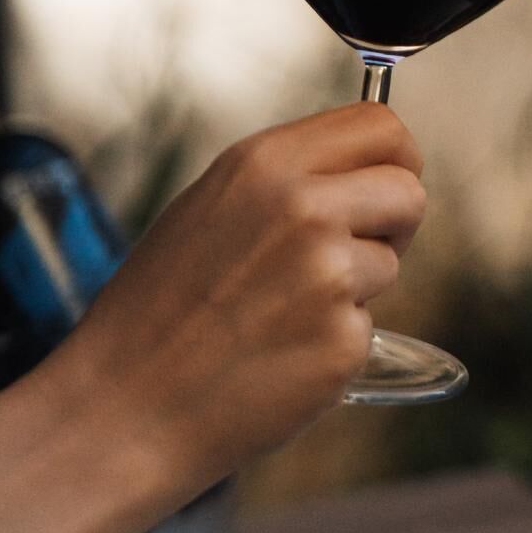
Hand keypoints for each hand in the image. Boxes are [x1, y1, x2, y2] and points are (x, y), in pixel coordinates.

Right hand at [46, 101, 425, 508]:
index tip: (386, 184)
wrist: (122, 406)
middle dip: (394, 222)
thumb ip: (287, 179)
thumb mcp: (211, 206)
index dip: (396, 157)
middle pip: (409, 191)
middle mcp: (303, 208)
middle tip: (352, 252)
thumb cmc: (159, 308)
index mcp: (265, 164)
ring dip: (356, 288)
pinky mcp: (342, 342)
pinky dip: (335, 345)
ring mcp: (327, 276)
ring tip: (283, 313)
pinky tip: (279, 356)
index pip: (380, 125)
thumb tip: (365, 168)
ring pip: (391, 263)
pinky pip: (366, 329)